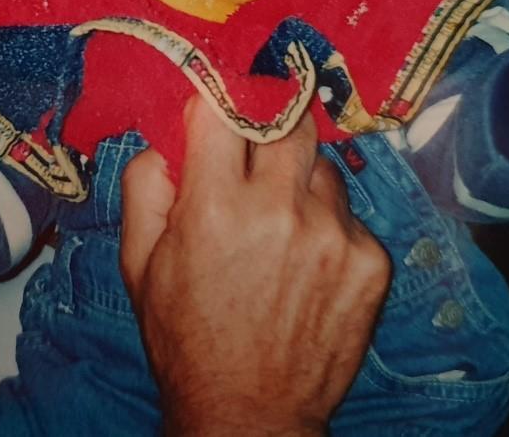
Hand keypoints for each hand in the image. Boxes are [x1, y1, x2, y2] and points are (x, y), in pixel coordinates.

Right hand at [120, 97, 390, 436]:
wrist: (248, 412)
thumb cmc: (185, 337)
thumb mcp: (138, 263)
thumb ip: (146, 187)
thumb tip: (166, 136)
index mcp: (215, 206)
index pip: (223, 108)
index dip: (218, 103)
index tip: (218, 106)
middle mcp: (279, 210)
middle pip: (286, 120)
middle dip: (268, 125)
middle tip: (256, 148)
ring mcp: (332, 234)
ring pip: (322, 167)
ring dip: (300, 181)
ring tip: (280, 224)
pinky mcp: (370, 261)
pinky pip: (350, 215)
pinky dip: (330, 227)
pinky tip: (307, 263)